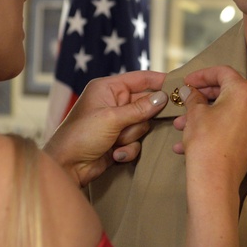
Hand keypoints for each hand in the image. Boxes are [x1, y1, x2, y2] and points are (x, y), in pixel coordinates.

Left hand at [43, 71, 167, 186]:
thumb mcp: (112, 119)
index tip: (179, 85)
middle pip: (145, 104)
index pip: (140, 78)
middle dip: (141, 119)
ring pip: (143, 125)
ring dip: (131, 137)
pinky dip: (128, 149)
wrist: (67, 167)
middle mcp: (113, 102)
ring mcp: (117, 122)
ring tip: (115, 142)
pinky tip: (114, 155)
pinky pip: (137, 141)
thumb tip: (162, 97)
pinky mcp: (119, 140)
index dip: (159, 81)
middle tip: (139, 124)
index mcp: (107, 88)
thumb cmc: (81, 136)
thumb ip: (139, 108)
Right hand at [172, 66, 246, 193]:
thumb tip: (189, 91)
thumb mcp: (195, 114)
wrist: (215, 180)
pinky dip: (211, 127)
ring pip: (225, 110)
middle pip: (226, 90)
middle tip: (184, 100)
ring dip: (202, 114)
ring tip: (180, 125)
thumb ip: (193, 97)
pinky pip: (230, 125)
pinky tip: (187, 140)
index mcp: (243, 92)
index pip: (222, 72)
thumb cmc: (206, 143)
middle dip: (201, 96)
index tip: (187, 81)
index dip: (201, 74)